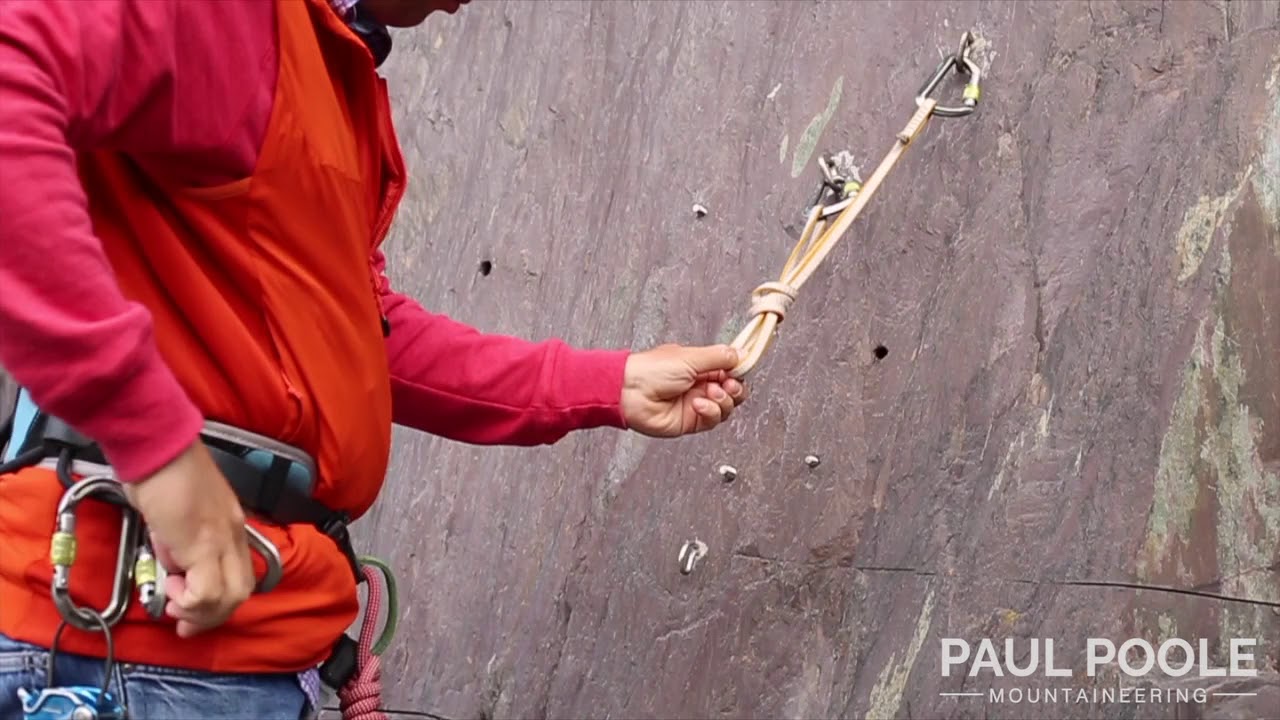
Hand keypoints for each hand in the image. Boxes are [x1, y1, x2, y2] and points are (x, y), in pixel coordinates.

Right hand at [121, 441, 255, 637]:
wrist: (157, 446)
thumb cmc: (162, 471)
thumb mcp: (178, 512)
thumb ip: (180, 540)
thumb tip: (173, 562)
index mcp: (231, 525)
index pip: (240, 573)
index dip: (220, 600)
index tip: (192, 609)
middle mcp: (234, 533)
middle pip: (242, 591)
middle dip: (213, 615)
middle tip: (184, 621)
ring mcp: (221, 539)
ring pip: (231, 596)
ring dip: (200, 611)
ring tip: (174, 602)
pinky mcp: (202, 544)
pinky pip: (206, 591)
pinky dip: (188, 600)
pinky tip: (170, 587)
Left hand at [621, 343, 748, 436]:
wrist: (629, 392)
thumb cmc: (651, 370)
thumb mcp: (691, 357)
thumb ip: (719, 357)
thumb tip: (741, 352)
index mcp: (700, 366)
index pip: (729, 370)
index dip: (738, 372)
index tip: (741, 371)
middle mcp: (700, 385)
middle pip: (732, 391)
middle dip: (735, 389)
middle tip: (729, 385)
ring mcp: (696, 404)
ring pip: (726, 407)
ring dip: (723, 400)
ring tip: (710, 393)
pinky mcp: (691, 422)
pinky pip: (712, 420)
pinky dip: (710, 411)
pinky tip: (698, 404)